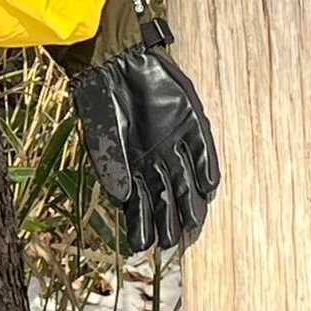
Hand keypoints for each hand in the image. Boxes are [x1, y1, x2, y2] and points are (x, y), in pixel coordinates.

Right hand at [70, 40, 221, 251]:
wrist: (114, 65)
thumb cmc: (102, 104)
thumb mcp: (102, 139)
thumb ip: (113, 169)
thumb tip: (124, 199)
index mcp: (132, 169)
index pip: (139, 206)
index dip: (140, 225)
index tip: (143, 245)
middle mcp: (156, 162)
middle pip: (166, 198)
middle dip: (169, 220)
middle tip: (172, 241)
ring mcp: (175, 144)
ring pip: (186, 180)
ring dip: (190, 201)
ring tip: (194, 222)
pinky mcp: (191, 124)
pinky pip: (202, 150)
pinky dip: (205, 167)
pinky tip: (208, 186)